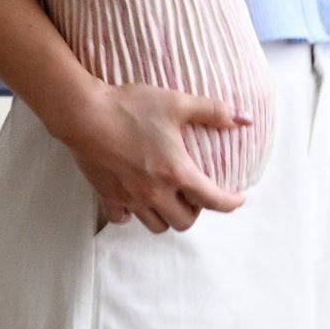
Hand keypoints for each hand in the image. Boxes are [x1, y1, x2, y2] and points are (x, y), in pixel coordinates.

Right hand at [63, 81, 249, 231]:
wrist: (84, 114)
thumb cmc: (131, 107)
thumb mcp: (177, 102)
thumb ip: (213, 111)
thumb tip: (244, 119)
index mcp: (176, 172)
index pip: (213, 200)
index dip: (230, 203)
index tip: (236, 199)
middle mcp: (155, 192)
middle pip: (184, 222)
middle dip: (195, 211)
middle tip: (194, 194)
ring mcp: (130, 198)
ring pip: (156, 226)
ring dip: (166, 216)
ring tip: (167, 199)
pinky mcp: (108, 197)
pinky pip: (123, 219)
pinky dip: (132, 215)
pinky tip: (135, 200)